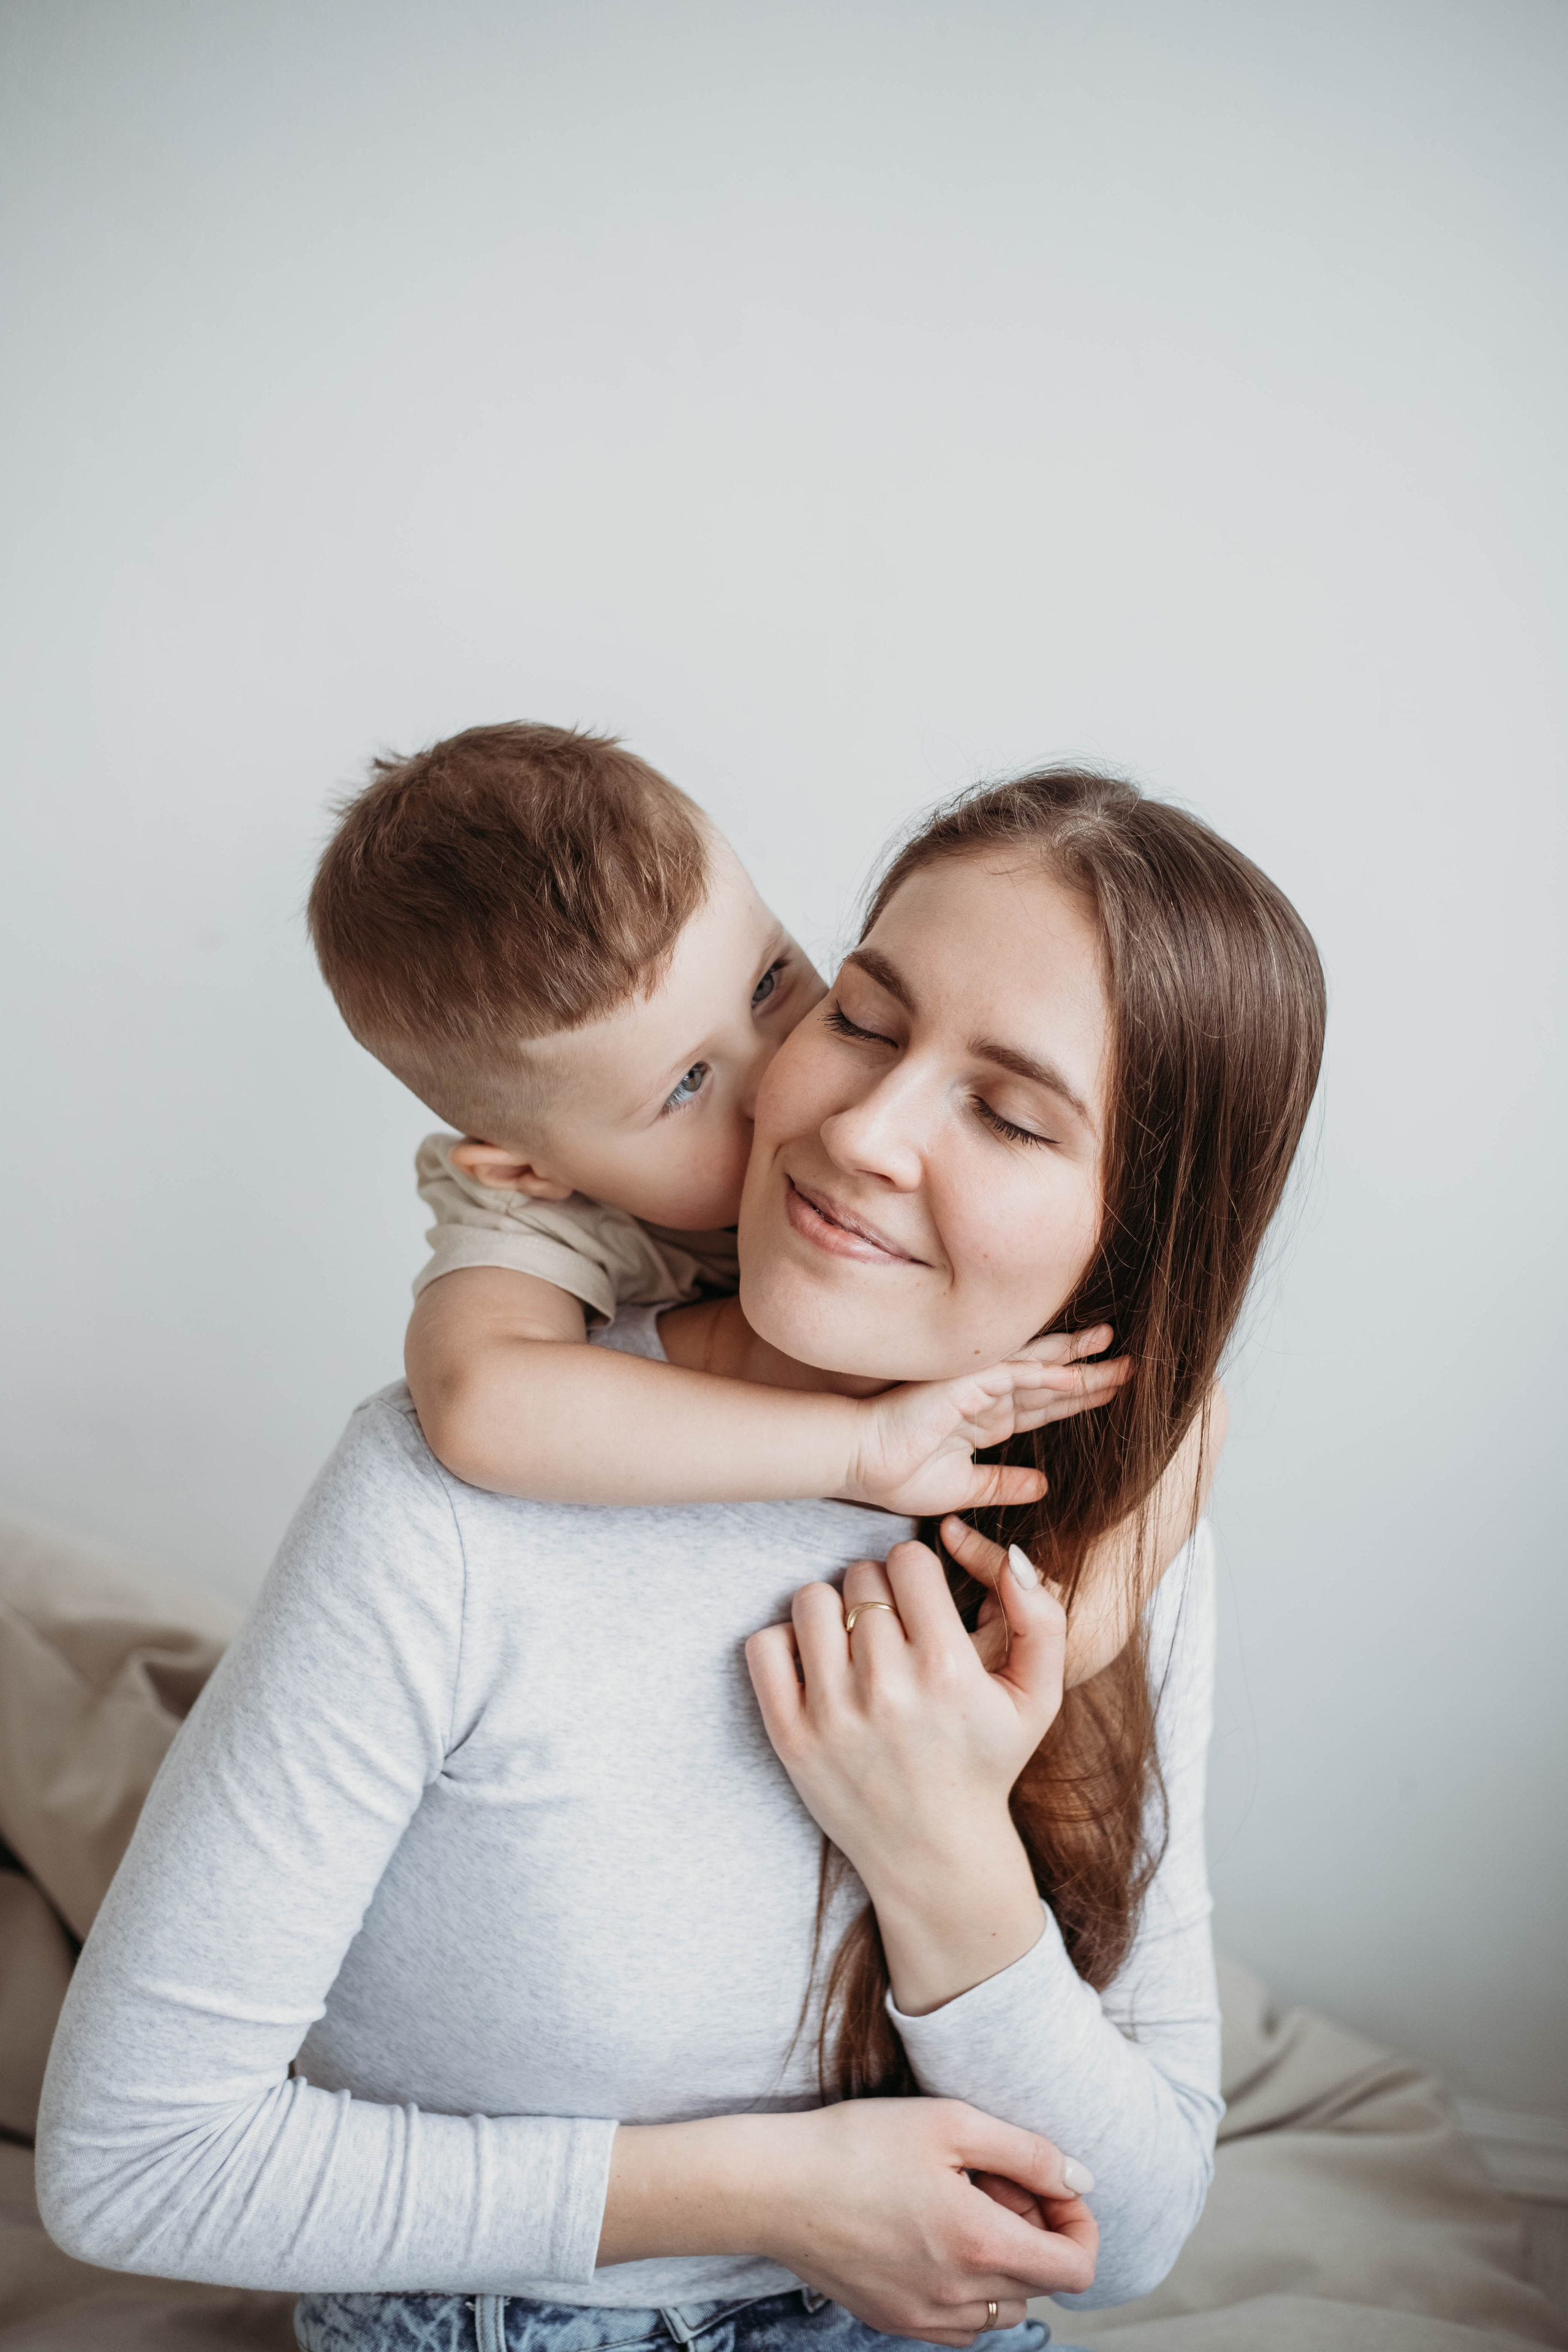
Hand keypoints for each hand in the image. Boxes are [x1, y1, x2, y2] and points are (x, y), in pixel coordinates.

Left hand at [746, 1536, 1067, 2013]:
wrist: (936, 1852)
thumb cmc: (986, 1762)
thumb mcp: (1038, 1695)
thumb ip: (1041, 1617)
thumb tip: (1013, 1557)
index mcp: (947, 1670)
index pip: (908, 1559)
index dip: (916, 1573)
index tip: (921, 1602)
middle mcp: (888, 1689)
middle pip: (861, 1578)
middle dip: (878, 1594)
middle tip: (892, 1632)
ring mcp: (833, 1715)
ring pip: (811, 1600)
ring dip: (833, 1613)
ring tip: (855, 1646)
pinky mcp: (792, 1738)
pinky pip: (765, 1646)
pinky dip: (785, 1645)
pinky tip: (817, 1667)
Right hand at [755, 2097, 1096, 2340]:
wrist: (775, 2187)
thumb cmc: (859, 2144)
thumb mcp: (950, 2122)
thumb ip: (1028, 2153)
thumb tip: (1081, 2180)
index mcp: (981, 2245)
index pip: (1076, 2269)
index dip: (1079, 2225)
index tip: (1052, 2188)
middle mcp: (959, 2296)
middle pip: (1041, 2284)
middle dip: (1036, 2232)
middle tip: (992, 2179)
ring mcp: (923, 2318)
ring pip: (1003, 2309)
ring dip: (1004, 2263)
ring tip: (963, 2206)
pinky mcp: (893, 2322)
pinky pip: (960, 2325)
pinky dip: (968, 2290)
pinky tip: (935, 2239)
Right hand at [837, 1327, 1129, 1515]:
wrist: (857, 1463)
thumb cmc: (895, 1475)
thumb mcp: (964, 1488)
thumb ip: (1004, 1483)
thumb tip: (1044, 1486)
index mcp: (987, 1421)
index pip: (1043, 1406)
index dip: (1079, 1398)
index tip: (1113, 1391)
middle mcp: (987, 1399)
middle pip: (1050, 1383)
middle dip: (1091, 1374)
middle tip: (1130, 1363)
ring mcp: (977, 1387)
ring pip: (1038, 1369)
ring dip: (1077, 1361)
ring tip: (1114, 1349)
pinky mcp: (965, 1384)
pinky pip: (1014, 1375)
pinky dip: (1046, 1374)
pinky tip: (1076, 1374)